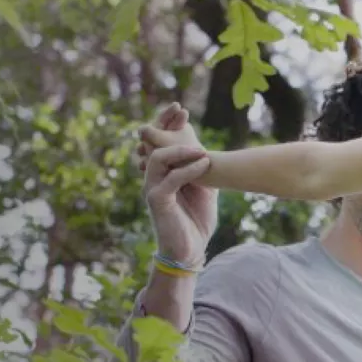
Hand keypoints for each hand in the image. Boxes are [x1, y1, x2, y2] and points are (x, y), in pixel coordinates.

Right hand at [135, 104, 215, 267]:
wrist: (189, 251)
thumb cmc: (195, 221)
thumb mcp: (202, 189)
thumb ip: (201, 170)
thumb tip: (210, 150)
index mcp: (162, 173)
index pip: (158, 142)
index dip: (166, 124)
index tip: (181, 110)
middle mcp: (153, 178)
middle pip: (151, 143)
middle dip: (164, 124)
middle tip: (181, 111)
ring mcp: (152, 189)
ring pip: (157, 158)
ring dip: (179, 149)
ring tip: (201, 149)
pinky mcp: (157, 202)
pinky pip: (170, 179)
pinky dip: (188, 169)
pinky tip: (204, 164)